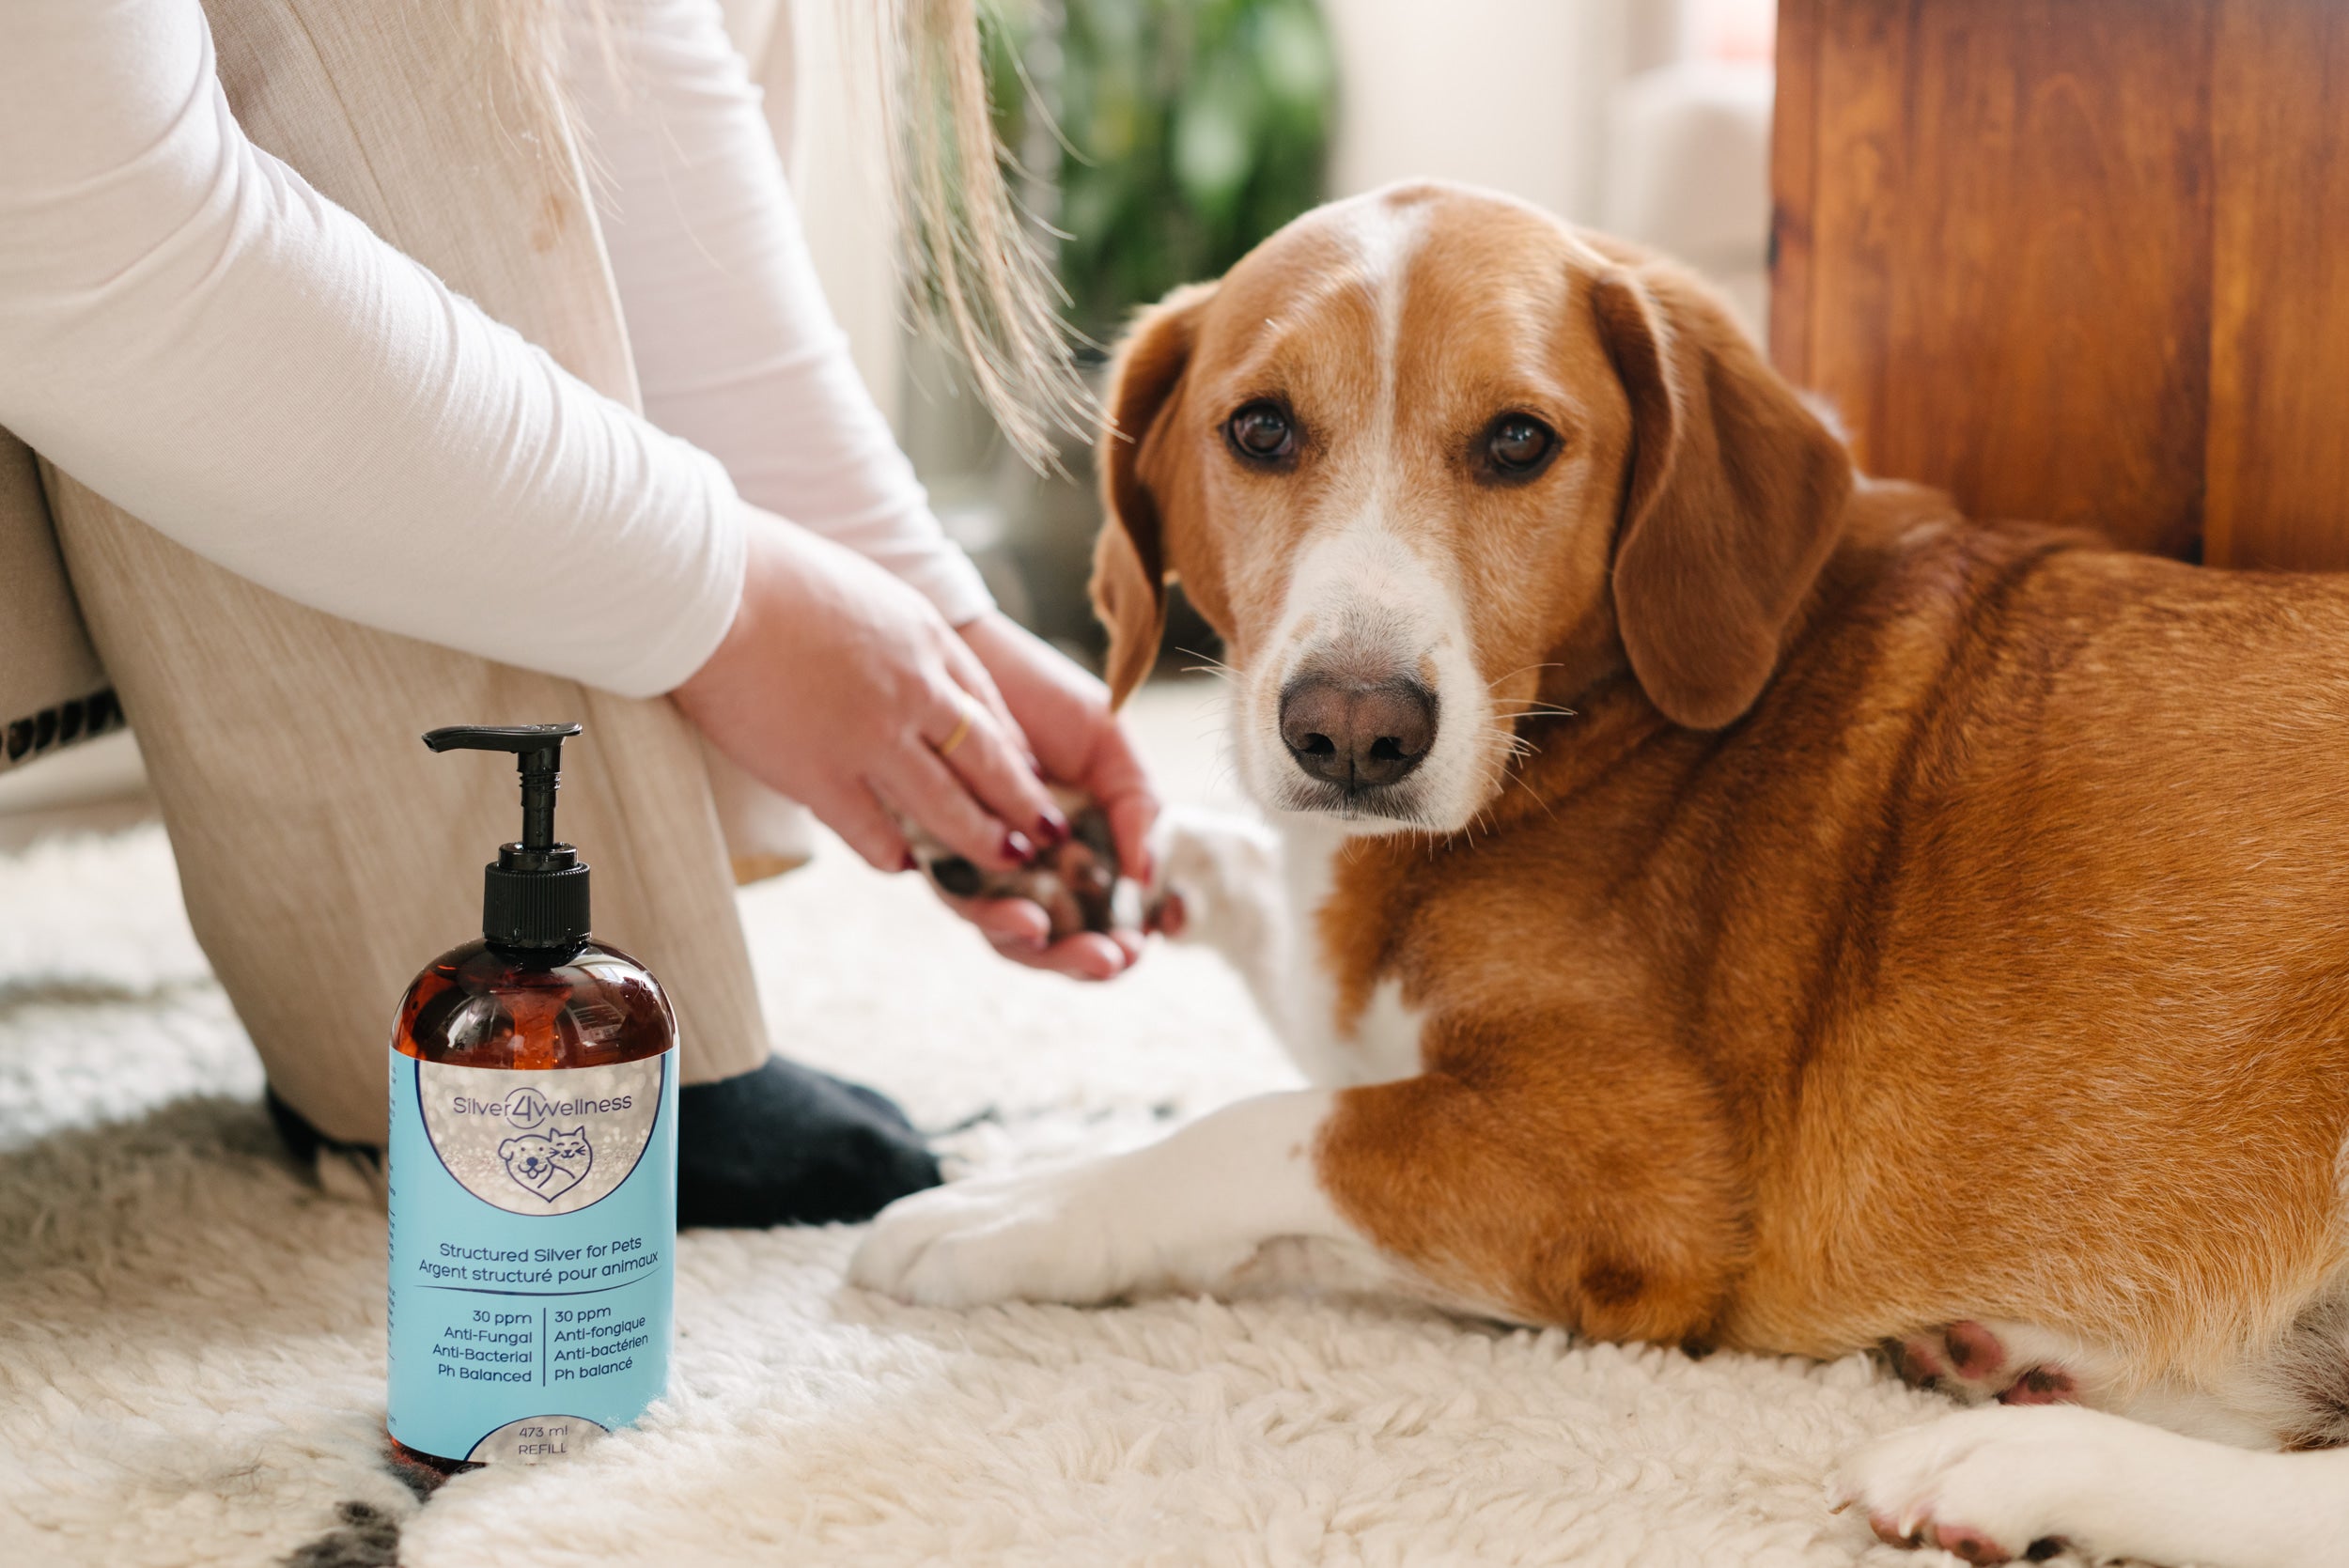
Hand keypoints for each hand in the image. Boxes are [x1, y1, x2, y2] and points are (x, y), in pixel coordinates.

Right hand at [674, 506, 1061, 875]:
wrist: (711, 587)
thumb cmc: (772, 574)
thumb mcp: (867, 590)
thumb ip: (895, 634)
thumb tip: (904, 659)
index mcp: (927, 641)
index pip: (990, 706)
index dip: (1015, 748)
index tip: (1030, 774)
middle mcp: (916, 693)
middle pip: (988, 762)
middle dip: (1023, 804)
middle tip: (1046, 834)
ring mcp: (873, 739)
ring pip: (950, 808)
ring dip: (982, 841)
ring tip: (1004, 862)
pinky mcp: (822, 776)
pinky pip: (875, 833)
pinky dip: (895, 854)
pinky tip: (903, 864)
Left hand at [948, 611, 1160, 979]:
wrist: (968, 652)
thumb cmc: (1042, 695)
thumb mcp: (1109, 747)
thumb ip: (1135, 808)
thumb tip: (1147, 877)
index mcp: (1086, 845)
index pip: (1118, 907)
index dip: (1144, 926)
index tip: (1168, 924)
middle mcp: (1036, 866)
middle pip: (1068, 937)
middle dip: (1096, 957)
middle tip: (1121, 957)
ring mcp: (988, 866)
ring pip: (1016, 937)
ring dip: (1053, 953)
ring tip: (1086, 951)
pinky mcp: (937, 856)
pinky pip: (966, 903)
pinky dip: (1001, 919)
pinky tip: (1032, 918)